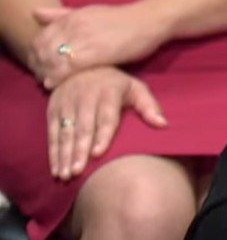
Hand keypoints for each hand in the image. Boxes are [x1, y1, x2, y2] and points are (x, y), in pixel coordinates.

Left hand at [28, 3, 169, 88]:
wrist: (148, 21)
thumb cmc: (121, 19)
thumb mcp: (89, 11)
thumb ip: (61, 14)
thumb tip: (34, 12)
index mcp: (71, 16)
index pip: (40, 36)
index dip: (33, 52)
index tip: (35, 63)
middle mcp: (74, 26)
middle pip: (42, 49)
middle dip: (36, 64)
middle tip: (37, 75)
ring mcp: (84, 40)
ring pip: (51, 59)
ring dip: (43, 72)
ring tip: (45, 81)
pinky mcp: (96, 54)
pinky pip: (67, 68)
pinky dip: (56, 77)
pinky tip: (52, 84)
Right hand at [46, 66, 167, 180]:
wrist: (83, 64)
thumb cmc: (116, 83)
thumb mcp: (135, 88)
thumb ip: (148, 106)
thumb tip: (163, 124)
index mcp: (108, 92)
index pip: (105, 117)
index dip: (102, 135)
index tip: (98, 153)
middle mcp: (85, 97)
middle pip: (82, 128)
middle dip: (79, 151)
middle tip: (77, 172)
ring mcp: (66, 102)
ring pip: (65, 132)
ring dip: (64, 155)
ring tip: (65, 175)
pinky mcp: (53, 108)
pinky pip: (51, 132)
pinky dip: (53, 152)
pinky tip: (56, 169)